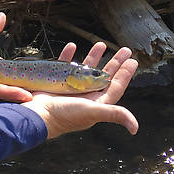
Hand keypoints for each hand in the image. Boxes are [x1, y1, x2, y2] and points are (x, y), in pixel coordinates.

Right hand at [21, 42, 138, 138]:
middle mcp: (86, 94)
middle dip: (114, 62)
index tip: (132, 61)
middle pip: (104, 75)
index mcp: (97, 102)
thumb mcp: (93, 112)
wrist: (38, 114)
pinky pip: (64, 64)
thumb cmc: (66, 115)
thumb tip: (135, 129)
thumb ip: (114, 115)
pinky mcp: (57, 81)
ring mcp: (72, 87)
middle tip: (125, 50)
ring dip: (94, 56)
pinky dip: (68, 55)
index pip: (115, 86)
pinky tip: (72, 46)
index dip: (125, 74)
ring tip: (100, 44)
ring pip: (86, 68)